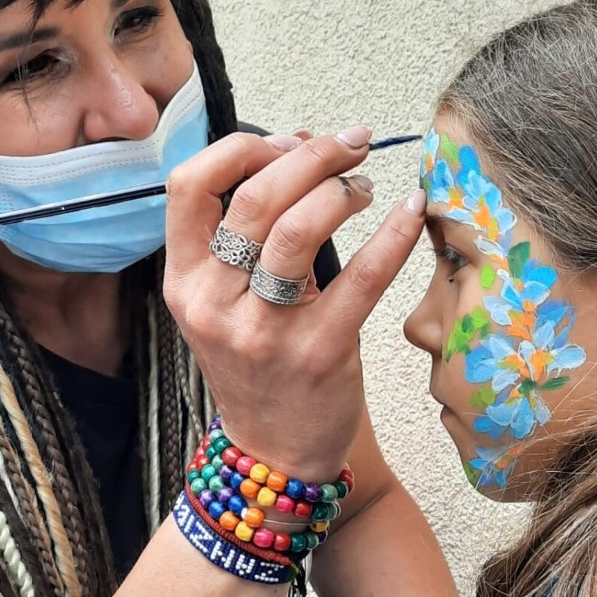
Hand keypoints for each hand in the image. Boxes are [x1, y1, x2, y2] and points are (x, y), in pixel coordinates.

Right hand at [164, 128, 425, 481]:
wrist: (274, 454)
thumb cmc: (257, 364)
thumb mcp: (224, 303)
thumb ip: (245, 236)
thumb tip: (298, 152)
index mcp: (184, 282)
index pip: (188, 186)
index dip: (240, 149)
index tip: (286, 143)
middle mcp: (213, 303)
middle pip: (255, 198)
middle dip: (310, 155)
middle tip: (350, 146)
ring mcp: (262, 331)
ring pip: (296, 228)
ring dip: (341, 189)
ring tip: (365, 186)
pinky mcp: (318, 353)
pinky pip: (361, 279)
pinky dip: (393, 234)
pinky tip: (412, 209)